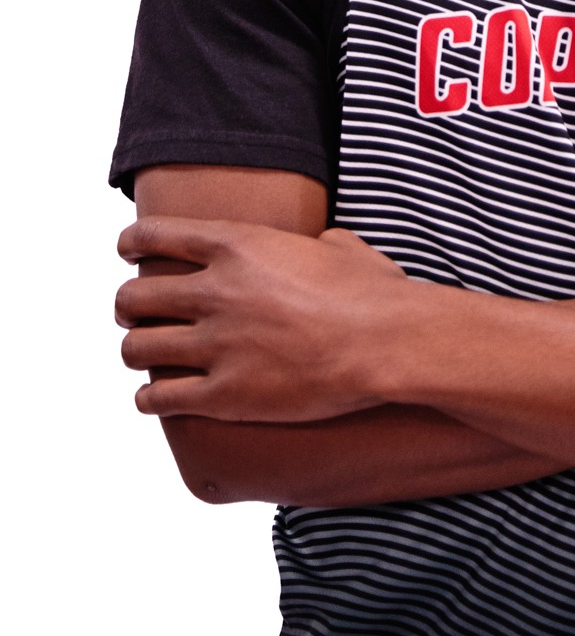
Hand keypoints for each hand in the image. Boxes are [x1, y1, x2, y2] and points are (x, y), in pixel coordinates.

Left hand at [116, 216, 415, 421]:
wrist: (386, 343)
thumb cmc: (372, 293)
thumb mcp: (338, 246)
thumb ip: (312, 242)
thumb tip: (319, 246)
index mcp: (237, 245)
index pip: (152, 236)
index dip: (132, 243)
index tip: (129, 252)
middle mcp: (215, 292)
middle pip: (131, 298)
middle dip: (128, 308)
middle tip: (137, 315)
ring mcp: (215, 345)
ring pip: (136, 350)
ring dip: (135, 352)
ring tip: (146, 355)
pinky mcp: (223, 395)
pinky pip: (159, 399)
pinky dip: (150, 399)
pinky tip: (157, 398)